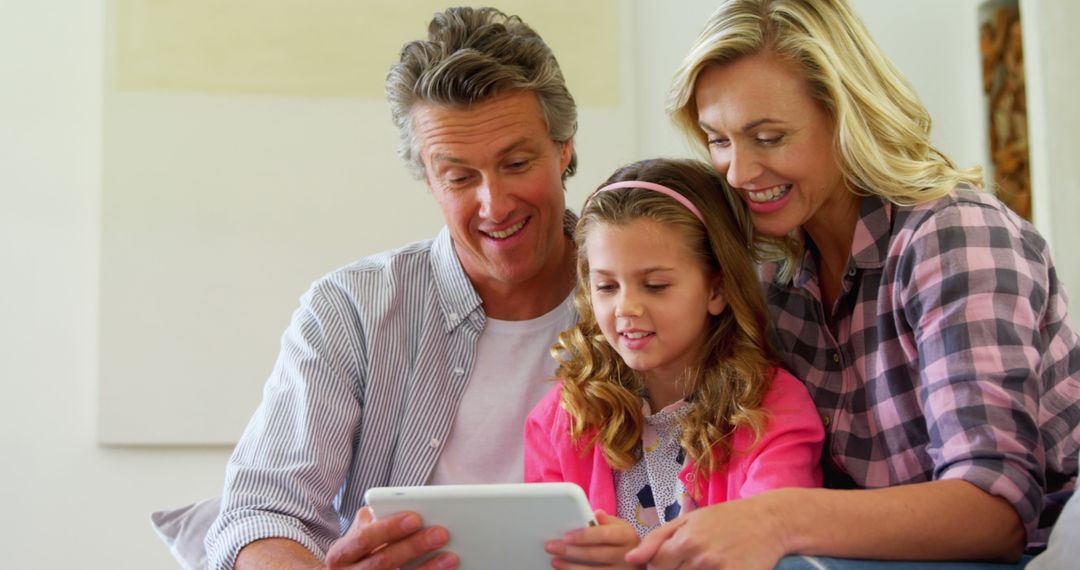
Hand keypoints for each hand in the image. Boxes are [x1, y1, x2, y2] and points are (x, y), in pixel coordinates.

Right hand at [325, 507, 456, 568]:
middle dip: (414, 546)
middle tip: (441, 533)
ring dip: (427, 569)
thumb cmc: (360, 549)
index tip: (415, 518)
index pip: (364, 538)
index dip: (389, 528)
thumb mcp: (360, 532)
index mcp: (341, 553)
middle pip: (384, 561)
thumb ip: (376, 519)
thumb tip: (408, 509)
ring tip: (451, 557)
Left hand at [545, 510, 642, 568]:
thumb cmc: (622, 541)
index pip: (604, 535)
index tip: (566, 537)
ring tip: (555, 561)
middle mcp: (628, 556)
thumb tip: (596, 514)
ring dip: (570, 567)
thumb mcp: (620, 527)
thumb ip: (606, 521)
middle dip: (570, 551)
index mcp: (627, 536)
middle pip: (595, 554)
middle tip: (551, 547)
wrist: (641, 559)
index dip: (584, 536)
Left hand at [625, 493, 787, 569]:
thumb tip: (631, 559)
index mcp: (686, 540)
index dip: (659, 566)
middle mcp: (701, 558)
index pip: (655, 566)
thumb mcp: (689, 519)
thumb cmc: (726, 518)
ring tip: (704, 564)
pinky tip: (717, 568)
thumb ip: (657, 539)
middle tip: (689, 563)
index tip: (670, 561)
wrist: (769, 521)